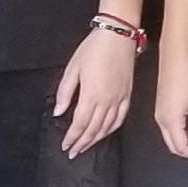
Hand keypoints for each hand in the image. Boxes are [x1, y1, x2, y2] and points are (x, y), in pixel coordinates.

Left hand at [53, 27, 134, 157]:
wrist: (119, 35)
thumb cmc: (94, 48)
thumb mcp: (73, 68)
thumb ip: (65, 92)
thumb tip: (59, 111)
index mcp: (92, 95)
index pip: (80, 124)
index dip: (72, 137)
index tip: (66, 145)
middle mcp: (107, 100)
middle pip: (93, 129)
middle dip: (82, 143)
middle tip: (73, 152)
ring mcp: (120, 98)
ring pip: (107, 126)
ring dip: (96, 139)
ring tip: (86, 146)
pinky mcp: (128, 94)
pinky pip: (121, 118)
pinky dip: (112, 128)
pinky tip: (106, 132)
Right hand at [156, 44, 187, 161]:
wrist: (175, 57)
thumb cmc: (186, 74)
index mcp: (170, 119)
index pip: (180, 146)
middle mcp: (161, 119)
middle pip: (173, 145)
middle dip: (187, 149)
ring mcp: (159, 113)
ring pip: (171, 136)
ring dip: (184, 140)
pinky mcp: (161, 107)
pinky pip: (169, 126)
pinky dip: (180, 130)